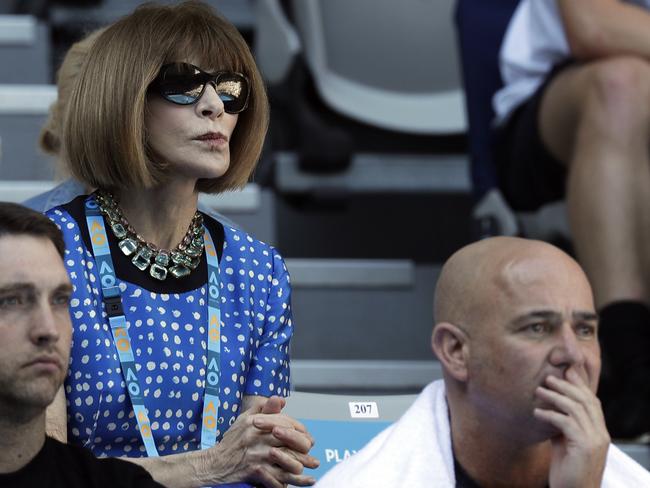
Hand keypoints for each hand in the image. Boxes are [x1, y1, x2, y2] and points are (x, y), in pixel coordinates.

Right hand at [204, 397, 318, 487]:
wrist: (215, 462)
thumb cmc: (232, 441)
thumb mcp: (245, 418)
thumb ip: (263, 408)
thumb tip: (281, 400)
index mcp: (257, 422)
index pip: (286, 422)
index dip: (299, 429)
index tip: (306, 435)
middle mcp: (258, 437)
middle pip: (290, 439)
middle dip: (305, 446)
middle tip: (312, 451)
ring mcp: (257, 455)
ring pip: (288, 459)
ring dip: (303, 464)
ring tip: (312, 466)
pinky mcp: (256, 471)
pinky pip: (278, 477)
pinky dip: (292, 481)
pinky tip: (303, 481)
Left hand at [534, 369, 609, 487]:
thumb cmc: (567, 471)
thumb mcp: (565, 444)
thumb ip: (563, 426)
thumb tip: (549, 409)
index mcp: (599, 431)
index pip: (592, 401)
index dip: (579, 384)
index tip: (566, 371)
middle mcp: (601, 434)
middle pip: (586, 400)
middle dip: (566, 386)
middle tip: (548, 377)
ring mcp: (595, 440)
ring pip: (576, 408)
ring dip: (555, 396)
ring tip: (539, 390)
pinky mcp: (584, 447)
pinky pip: (566, 423)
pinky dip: (550, 414)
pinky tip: (536, 412)